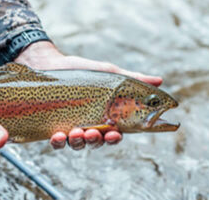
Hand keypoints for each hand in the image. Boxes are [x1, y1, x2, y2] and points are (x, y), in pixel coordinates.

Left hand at [15, 41, 162, 149]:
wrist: (49, 63)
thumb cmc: (81, 70)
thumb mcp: (108, 74)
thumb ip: (131, 80)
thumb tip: (159, 80)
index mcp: (104, 117)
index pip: (113, 133)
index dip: (115, 137)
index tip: (116, 133)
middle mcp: (88, 126)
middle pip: (96, 142)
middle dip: (97, 141)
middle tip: (96, 133)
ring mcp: (70, 127)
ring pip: (77, 145)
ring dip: (79, 142)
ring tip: (77, 132)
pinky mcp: (52, 127)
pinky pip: (56, 142)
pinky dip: (58, 142)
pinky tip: (58, 135)